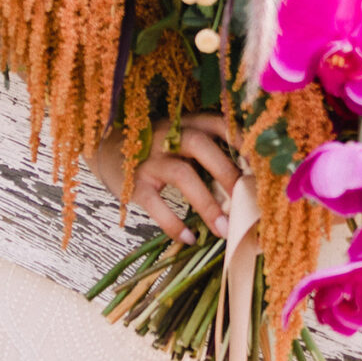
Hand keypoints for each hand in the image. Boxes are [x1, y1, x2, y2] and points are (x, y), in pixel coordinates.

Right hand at [91, 112, 237, 244]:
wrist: (103, 150)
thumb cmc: (151, 149)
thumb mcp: (177, 137)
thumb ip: (204, 148)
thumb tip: (244, 178)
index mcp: (182, 123)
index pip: (215, 122)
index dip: (239, 139)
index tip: (258, 162)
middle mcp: (166, 135)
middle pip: (200, 144)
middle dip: (226, 171)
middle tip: (246, 199)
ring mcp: (148, 159)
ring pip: (182, 175)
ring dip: (207, 203)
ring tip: (224, 229)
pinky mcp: (133, 184)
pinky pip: (156, 204)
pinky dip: (174, 223)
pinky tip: (190, 238)